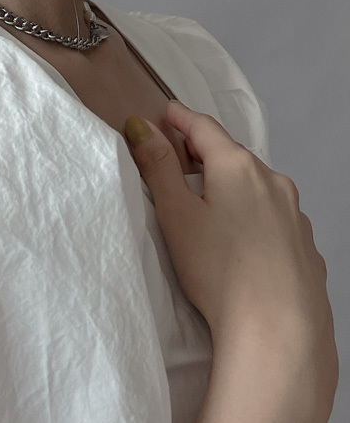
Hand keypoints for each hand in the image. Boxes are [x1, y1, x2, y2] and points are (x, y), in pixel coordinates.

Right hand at [125, 101, 337, 419]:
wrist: (279, 334)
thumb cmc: (220, 272)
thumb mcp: (176, 214)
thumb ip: (158, 166)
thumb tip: (142, 127)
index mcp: (238, 166)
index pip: (204, 127)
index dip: (180, 119)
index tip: (166, 114)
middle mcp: (274, 183)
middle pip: (233, 156)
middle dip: (205, 155)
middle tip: (179, 163)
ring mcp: (296, 216)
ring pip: (258, 187)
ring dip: (233, 187)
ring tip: (210, 207)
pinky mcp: (308, 249)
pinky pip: (276, 219)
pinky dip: (255, 217)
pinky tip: (243, 243)